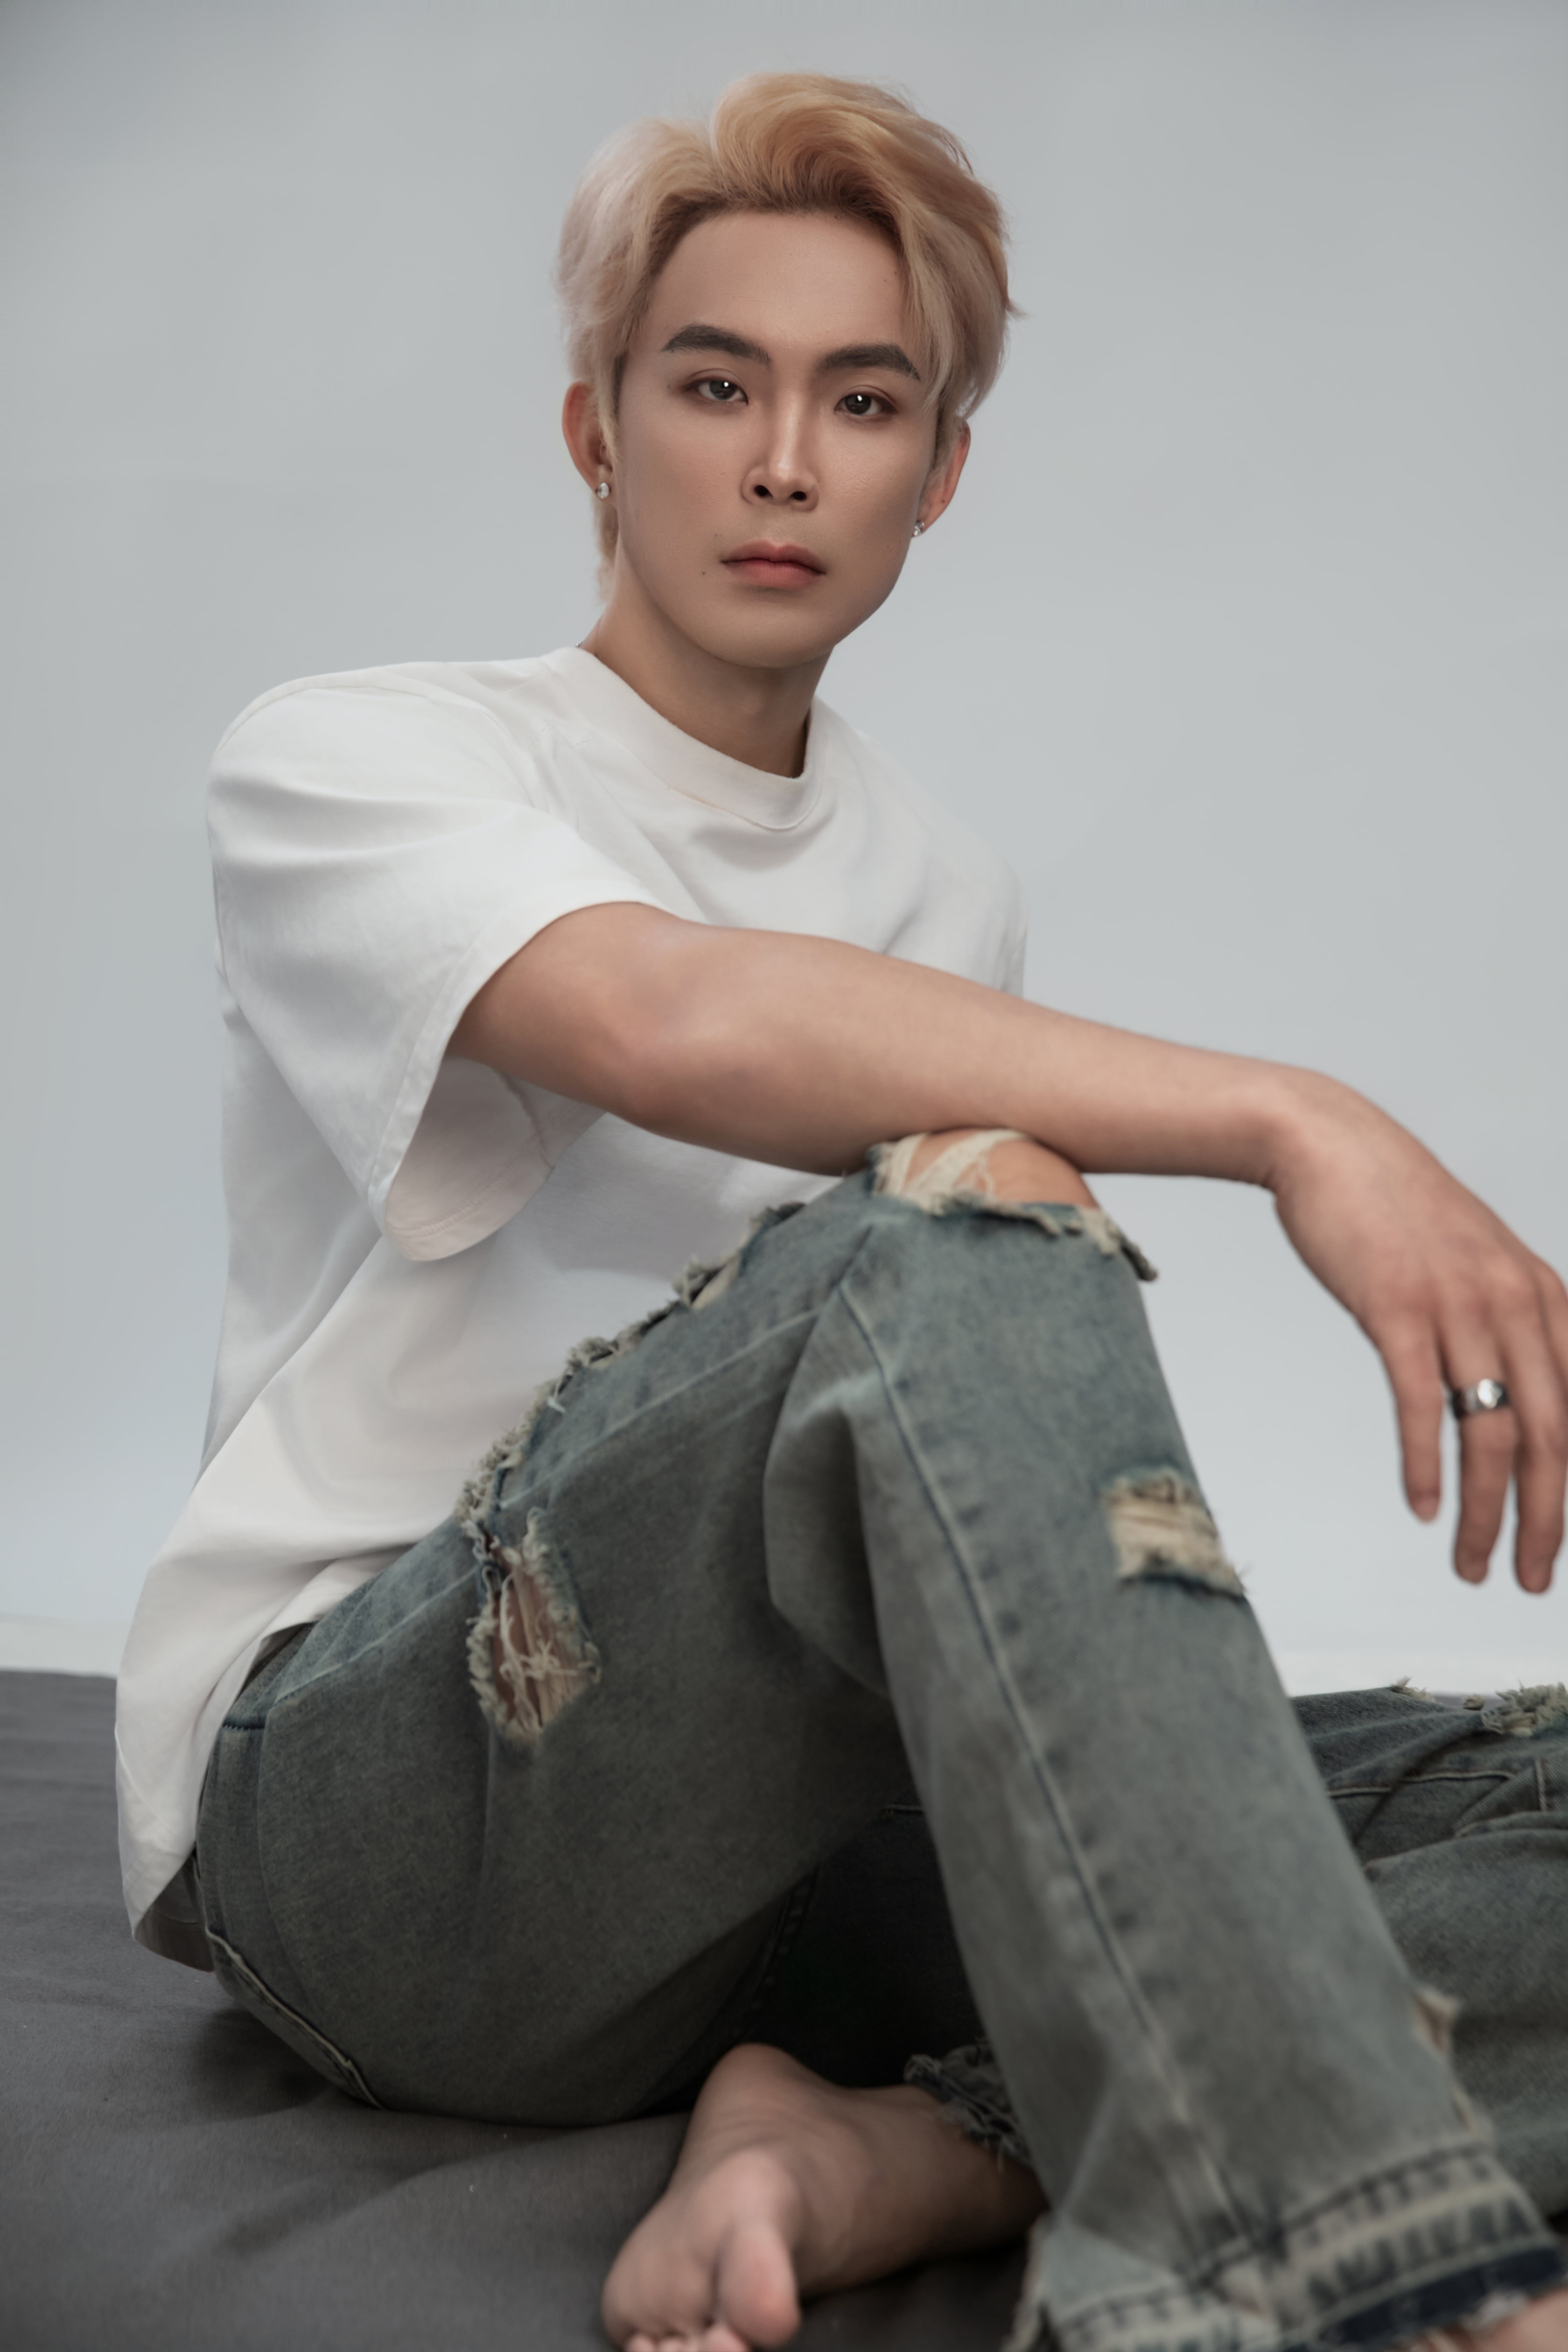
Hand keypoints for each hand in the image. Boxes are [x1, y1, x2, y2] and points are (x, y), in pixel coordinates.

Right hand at [1267, 1078, 1567, 1589]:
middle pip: (1553, 1437)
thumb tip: (1522, 1395)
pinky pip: (1422, 1403)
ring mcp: (1458, 1305)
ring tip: (1472, 1563)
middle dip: (1547, 1521)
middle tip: (1530, 1576)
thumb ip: (1510, 1322)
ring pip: (1493, 1433)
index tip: (1565, 1541)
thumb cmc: (1398, 1209)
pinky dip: (1424, 1465)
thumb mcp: (1480, 1262)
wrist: (1330, 1144)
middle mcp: (1516, 1302)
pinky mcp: (1398, 1308)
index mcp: (1545, 1296)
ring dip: (1486, 1513)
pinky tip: (1423, 1506)